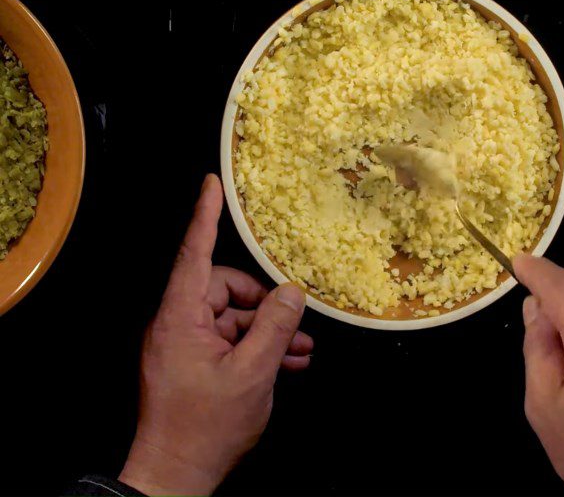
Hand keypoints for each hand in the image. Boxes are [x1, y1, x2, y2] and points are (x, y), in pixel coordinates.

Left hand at [119, 174, 312, 495]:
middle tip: (295, 327)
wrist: (175, 477)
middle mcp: (178, 323)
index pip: (194, 252)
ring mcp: (186, 343)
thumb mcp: (251, 374)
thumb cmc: (204, 428)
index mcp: (180, 317)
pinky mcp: (194, 361)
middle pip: (226, 288)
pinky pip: (230, 338)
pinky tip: (287, 362)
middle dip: (264, 304)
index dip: (205, 215)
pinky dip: (256, 346)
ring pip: (234, 316)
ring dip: (267, 330)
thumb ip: (274, 327)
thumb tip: (291, 291)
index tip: (212, 183)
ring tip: (300, 350)